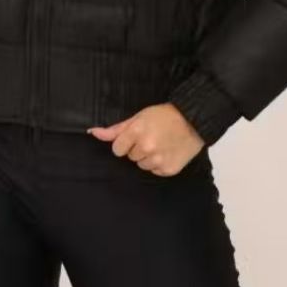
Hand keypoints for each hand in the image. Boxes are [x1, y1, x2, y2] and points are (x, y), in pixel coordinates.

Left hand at [86, 102, 204, 176]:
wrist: (193, 121)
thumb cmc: (164, 115)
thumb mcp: (138, 117)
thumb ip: (115, 129)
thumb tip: (93, 132)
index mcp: (136, 132)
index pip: (117, 149)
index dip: (125, 142)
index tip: (135, 136)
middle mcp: (146, 147)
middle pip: (130, 157)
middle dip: (137, 148)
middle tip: (151, 136)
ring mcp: (158, 160)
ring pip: (142, 165)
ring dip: (148, 157)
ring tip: (160, 143)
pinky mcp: (168, 170)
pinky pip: (155, 171)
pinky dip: (159, 163)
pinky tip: (167, 151)